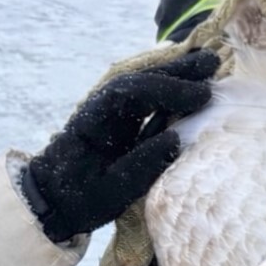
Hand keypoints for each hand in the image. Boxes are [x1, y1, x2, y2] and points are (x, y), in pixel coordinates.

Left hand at [23, 49, 219, 244]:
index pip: (133, 93)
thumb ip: (142, 165)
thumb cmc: (80, 199)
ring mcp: (110, 110)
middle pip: (141, 78)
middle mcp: (101, 107)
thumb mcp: (111, 192)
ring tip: (209, 64)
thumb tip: (176, 138)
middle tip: (213, 63)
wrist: (53, 202)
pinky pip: (146, 94)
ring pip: (145, 82)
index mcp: (93, 120)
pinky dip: (170, 86)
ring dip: (176, 73)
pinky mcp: (119, 118)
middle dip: (177, 70)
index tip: (202, 97)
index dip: (169, 91)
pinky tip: (192, 82)